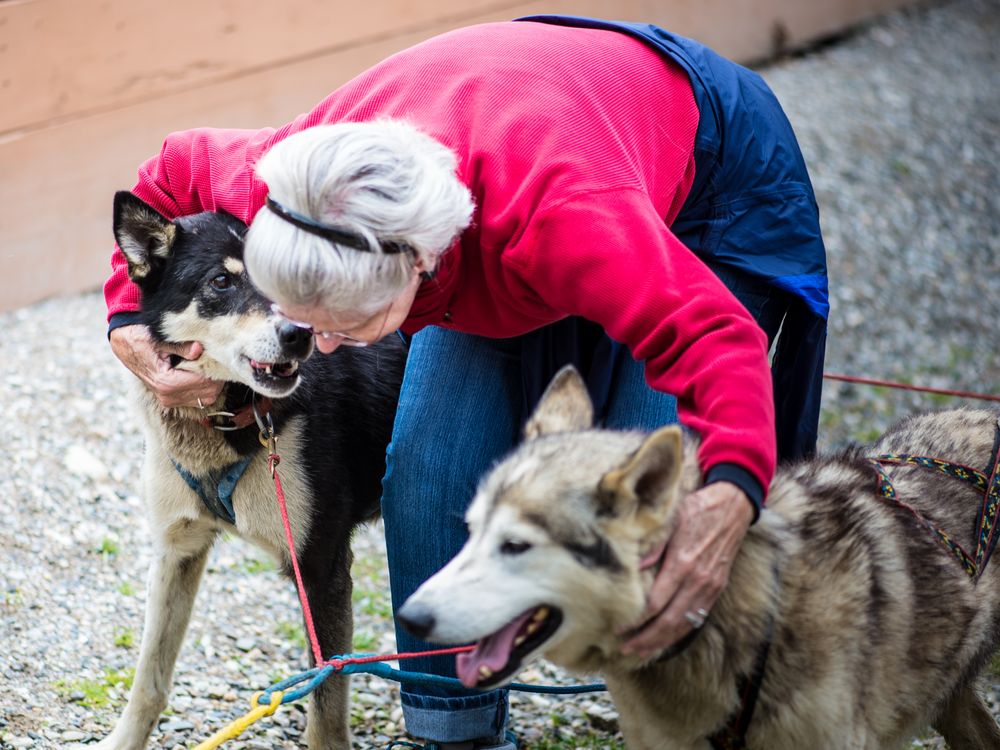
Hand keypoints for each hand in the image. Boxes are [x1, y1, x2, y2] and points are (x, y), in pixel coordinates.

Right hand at [109, 325, 222, 407]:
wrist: (126, 345)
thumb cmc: (143, 339)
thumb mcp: (160, 338)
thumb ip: (180, 346)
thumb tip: (199, 349)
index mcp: (167, 383)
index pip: (205, 382)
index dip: (215, 368)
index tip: (219, 355)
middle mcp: (169, 396)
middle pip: (209, 392)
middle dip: (217, 376)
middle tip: (218, 359)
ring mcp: (170, 400)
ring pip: (207, 398)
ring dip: (213, 382)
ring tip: (210, 364)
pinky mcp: (172, 400)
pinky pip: (199, 399)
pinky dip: (205, 387)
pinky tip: (202, 372)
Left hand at [619, 481, 752, 657]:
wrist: (732, 506)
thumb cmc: (697, 509)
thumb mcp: (670, 519)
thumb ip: (652, 546)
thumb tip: (631, 568)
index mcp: (682, 563)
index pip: (655, 603)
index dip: (635, 619)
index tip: (617, 627)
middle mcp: (698, 580)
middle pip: (669, 621)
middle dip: (645, 639)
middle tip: (624, 649)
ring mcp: (709, 587)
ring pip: (684, 624)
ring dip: (661, 641)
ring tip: (641, 651)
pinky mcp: (716, 589)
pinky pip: (696, 618)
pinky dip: (679, 632)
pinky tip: (666, 639)